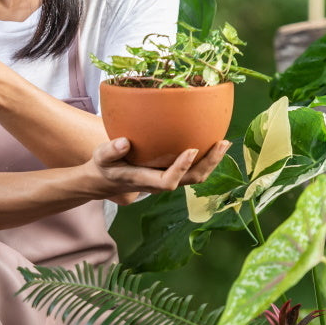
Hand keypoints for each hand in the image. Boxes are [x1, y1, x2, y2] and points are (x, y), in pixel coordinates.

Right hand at [86, 137, 231, 205]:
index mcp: (144, 180)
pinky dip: (205, 158)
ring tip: (224, 142)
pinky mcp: (171, 172)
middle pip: (191, 180)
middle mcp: (160, 183)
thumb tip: (124, 142)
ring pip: (195, 176)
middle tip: (222, 143)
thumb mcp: (101, 157)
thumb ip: (111, 151)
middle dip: (209, 164)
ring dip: (212, 161)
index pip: (168, 181)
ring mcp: (168, 179)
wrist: (108, 180)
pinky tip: (211, 141)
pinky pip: (193, 169)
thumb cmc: (105, 166)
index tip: (192, 150)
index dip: (181, 168)